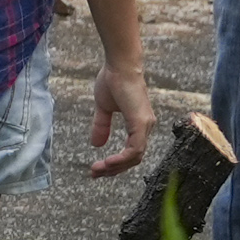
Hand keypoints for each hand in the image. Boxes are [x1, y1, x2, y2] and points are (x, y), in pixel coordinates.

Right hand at [85, 59, 154, 177]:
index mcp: (139, 124)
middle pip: (133, 159)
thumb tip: (96, 144)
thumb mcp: (103, 107)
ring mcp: (145, 126)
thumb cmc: (113, 80)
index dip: (115, 163)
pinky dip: (121, 159)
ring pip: (134, 157)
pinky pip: (134, 149)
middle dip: (113, 170)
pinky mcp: (141, 123)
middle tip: (94, 174)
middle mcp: (146, 127)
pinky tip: (108, 163)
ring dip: (115, 167)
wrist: (119, 65)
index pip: (131, 152)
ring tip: (97, 170)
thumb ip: (102, 126)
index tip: (96, 168)